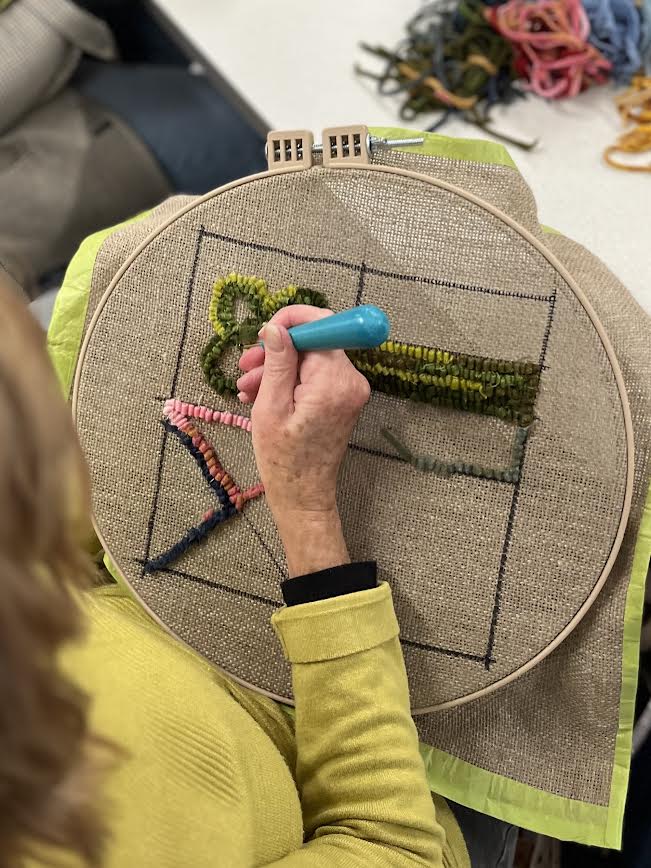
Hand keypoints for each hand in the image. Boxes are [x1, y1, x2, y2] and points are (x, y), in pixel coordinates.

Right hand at [237, 305, 369, 575]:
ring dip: (278, 367)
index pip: (322, 324)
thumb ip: (276, 361)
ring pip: (312, 359)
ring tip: (246, 387)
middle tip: (245, 365)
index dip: (292, 319)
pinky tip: (262, 395)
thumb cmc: (284, 460)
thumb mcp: (271, 406)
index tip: (263, 331)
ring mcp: (350, 391)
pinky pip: (315, 376)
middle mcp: (351, 381)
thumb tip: (276, 327)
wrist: (303, 497)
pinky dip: (290, 380)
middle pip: (315, 342)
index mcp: (335, 381)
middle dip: (278, 349)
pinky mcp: (343, 400)